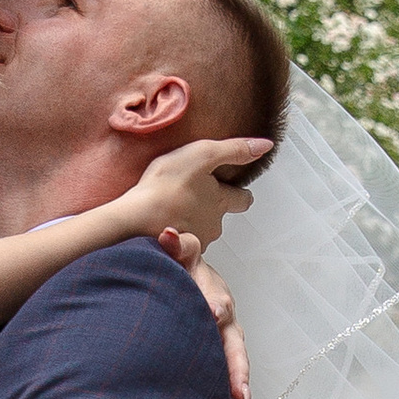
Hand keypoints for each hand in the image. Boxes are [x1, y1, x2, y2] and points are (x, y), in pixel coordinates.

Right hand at [129, 137, 270, 250]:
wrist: (134, 220)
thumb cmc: (165, 186)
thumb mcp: (202, 155)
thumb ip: (234, 150)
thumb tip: (265, 145)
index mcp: (221, 202)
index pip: (243, 200)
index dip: (242, 194)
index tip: (240, 192)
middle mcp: (212, 225)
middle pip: (218, 216)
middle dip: (210, 208)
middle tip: (195, 196)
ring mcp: (194, 241)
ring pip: (198, 231)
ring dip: (189, 221)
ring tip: (173, 209)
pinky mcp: (174, 252)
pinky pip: (179, 243)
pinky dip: (173, 234)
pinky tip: (159, 225)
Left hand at [156, 231, 256, 398]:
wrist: (185, 280)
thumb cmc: (179, 268)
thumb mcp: (177, 254)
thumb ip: (175, 246)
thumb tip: (167, 234)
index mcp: (216, 301)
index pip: (216, 308)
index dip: (216, 314)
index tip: (216, 322)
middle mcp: (227, 330)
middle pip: (236, 355)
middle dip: (238, 378)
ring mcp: (224, 353)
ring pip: (237, 384)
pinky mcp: (217, 371)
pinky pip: (228, 398)